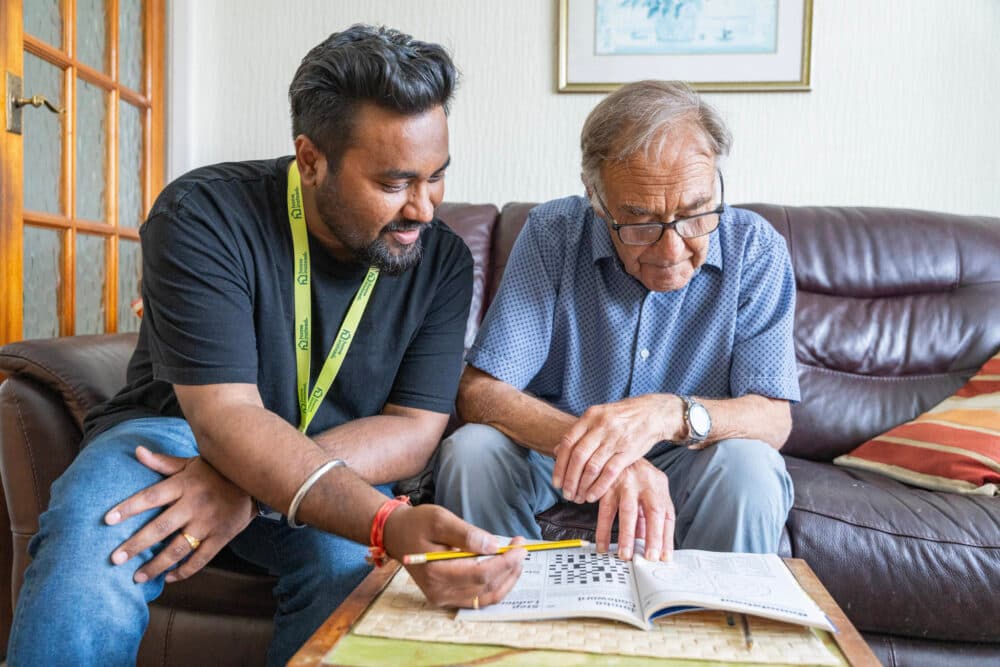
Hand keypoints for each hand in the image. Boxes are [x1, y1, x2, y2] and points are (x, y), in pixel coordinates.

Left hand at [105, 447, 255, 583]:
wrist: (254, 478)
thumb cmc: (215, 472)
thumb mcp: (190, 464)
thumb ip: (163, 462)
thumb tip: (137, 451)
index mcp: (184, 485)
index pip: (151, 497)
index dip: (129, 507)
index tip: (107, 520)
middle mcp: (194, 505)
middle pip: (161, 527)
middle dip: (136, 544)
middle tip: (115, 559)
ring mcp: (209, 523)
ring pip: (179, 548)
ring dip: (156, 564)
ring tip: (137, 576)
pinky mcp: (222, 536)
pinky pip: (201, 558)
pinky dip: (184, 570)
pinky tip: (168, 577)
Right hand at [384, 505, 525, 607]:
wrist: (398, 535)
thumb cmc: (418, 523)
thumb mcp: (440, 519)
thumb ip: (466, 534)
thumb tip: (493, 545)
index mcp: (435, 572)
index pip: (480, 573)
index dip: (504, 562)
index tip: (520, 547)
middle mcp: (439, 591)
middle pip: (486, 587)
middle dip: (509, 568)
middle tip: (522, 547)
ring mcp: (443, 598)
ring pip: (486, 597)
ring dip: (507, 579)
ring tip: (517, 558)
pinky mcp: (447, 598)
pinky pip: (479, 599)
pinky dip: (496, 587)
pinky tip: (505, 571)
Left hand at [552, 394, 682, 503]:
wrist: (651, 413)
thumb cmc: (621, 417)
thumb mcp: (598, 417)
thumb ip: (579, 433)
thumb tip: (556, 450)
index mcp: (590, 417)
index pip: (567, 443)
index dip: (559, 465)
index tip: (556, 482)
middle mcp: (600, 427)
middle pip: (578, 457)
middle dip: (569, 479)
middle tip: (566, 493)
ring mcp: (614, 439)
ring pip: (592, 466)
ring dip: (582, 485)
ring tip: (578, 497)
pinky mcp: (628, 451)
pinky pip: (609, 472)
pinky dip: (599, 486)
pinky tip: (592, 496)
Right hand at [595, 459, 673, 561]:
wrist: (612, 448)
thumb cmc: (632, 473)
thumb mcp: (646, 489)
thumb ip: (648, 514)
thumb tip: (647, 542)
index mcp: (658, 485)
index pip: (667, 514)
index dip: (666, 537)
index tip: (664, 556)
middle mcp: (644, 482)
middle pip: (653, 511)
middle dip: (653, 537)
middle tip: (649, 557)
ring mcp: (625, 482)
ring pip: (628, 511)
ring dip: (627, 535)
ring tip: (625, 554)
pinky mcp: (606, 484)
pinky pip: (604, 510)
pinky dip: (603, 530)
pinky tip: (603, 544)